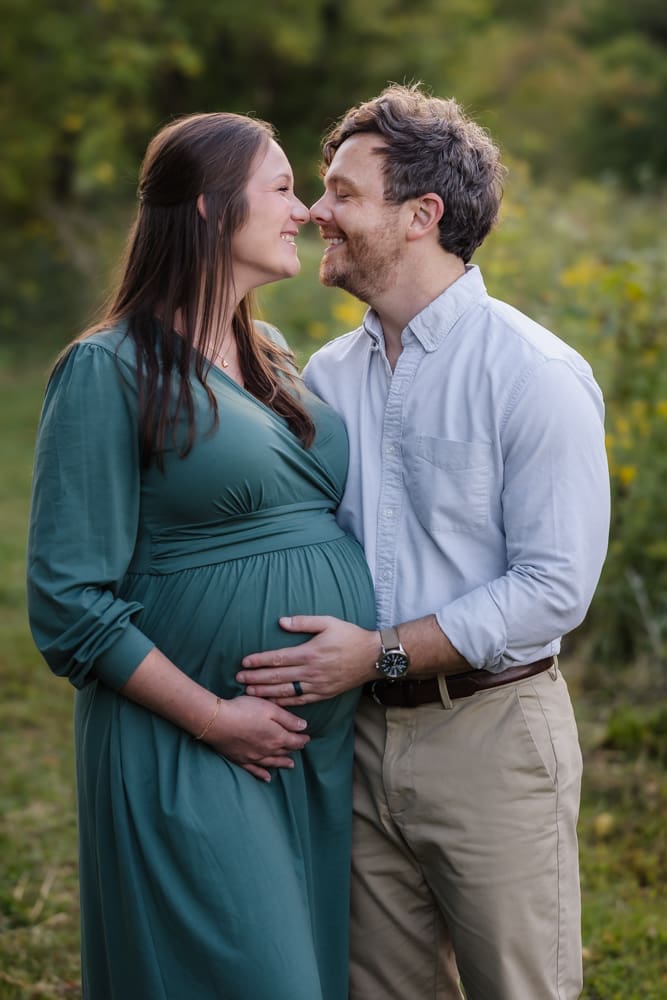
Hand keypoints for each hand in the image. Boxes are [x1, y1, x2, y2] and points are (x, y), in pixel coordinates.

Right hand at [206, 695, 309, 782]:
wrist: (218, 722)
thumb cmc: (244, 711)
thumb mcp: (270, 709)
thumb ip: (288, 719)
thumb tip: (303, 727)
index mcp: (278, 737)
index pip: (295, 741)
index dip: (302, 739)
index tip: (306, 737)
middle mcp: (268, 750)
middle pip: (284, 751)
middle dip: (293, 749)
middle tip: (299, 747)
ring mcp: (254, 757)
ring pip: (272, 762)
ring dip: (282, 762)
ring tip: (290, 765)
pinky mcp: (240, 760)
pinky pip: (254, 771)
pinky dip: (262, 774)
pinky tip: (267, 779)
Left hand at [236, 616, 379, 704]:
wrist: (372, 657)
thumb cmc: (350, 636)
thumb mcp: (328, 622)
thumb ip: (303, 622)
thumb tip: (281, 622)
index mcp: (310, 652)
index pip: (278, 658)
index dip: (259, 661)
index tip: (244, 663)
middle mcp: (311, 671)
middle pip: (277, 676)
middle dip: (256, 678)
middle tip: (238, 680)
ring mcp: (317, 685)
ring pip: (286, 691)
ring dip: (266, 692)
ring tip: (249, 692)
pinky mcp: (324, 694)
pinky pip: (300, 701)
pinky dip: (284, 703)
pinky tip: (272, 703)